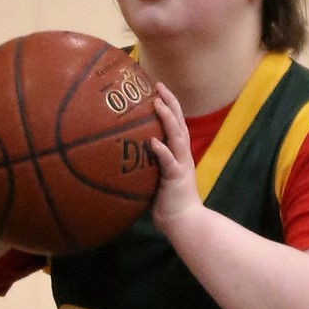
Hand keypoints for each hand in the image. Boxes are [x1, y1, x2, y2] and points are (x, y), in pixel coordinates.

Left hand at [148, 83, 203, 235]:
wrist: (185, 223)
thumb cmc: (168, 204)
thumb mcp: (156, 179)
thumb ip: (147, 165)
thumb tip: (124, 156)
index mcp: (179, 154)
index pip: (176, 124)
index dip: (169, 106)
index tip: (157, 90)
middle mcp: (182, 155)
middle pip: (179, 122)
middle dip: (170, 102)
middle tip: (158, 85)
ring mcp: (181, 165)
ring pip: (177, 136)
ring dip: (168, 119)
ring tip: (157, 104)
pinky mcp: (177, 178)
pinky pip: (169, 162)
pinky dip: (162, 151)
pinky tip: (153, 141)